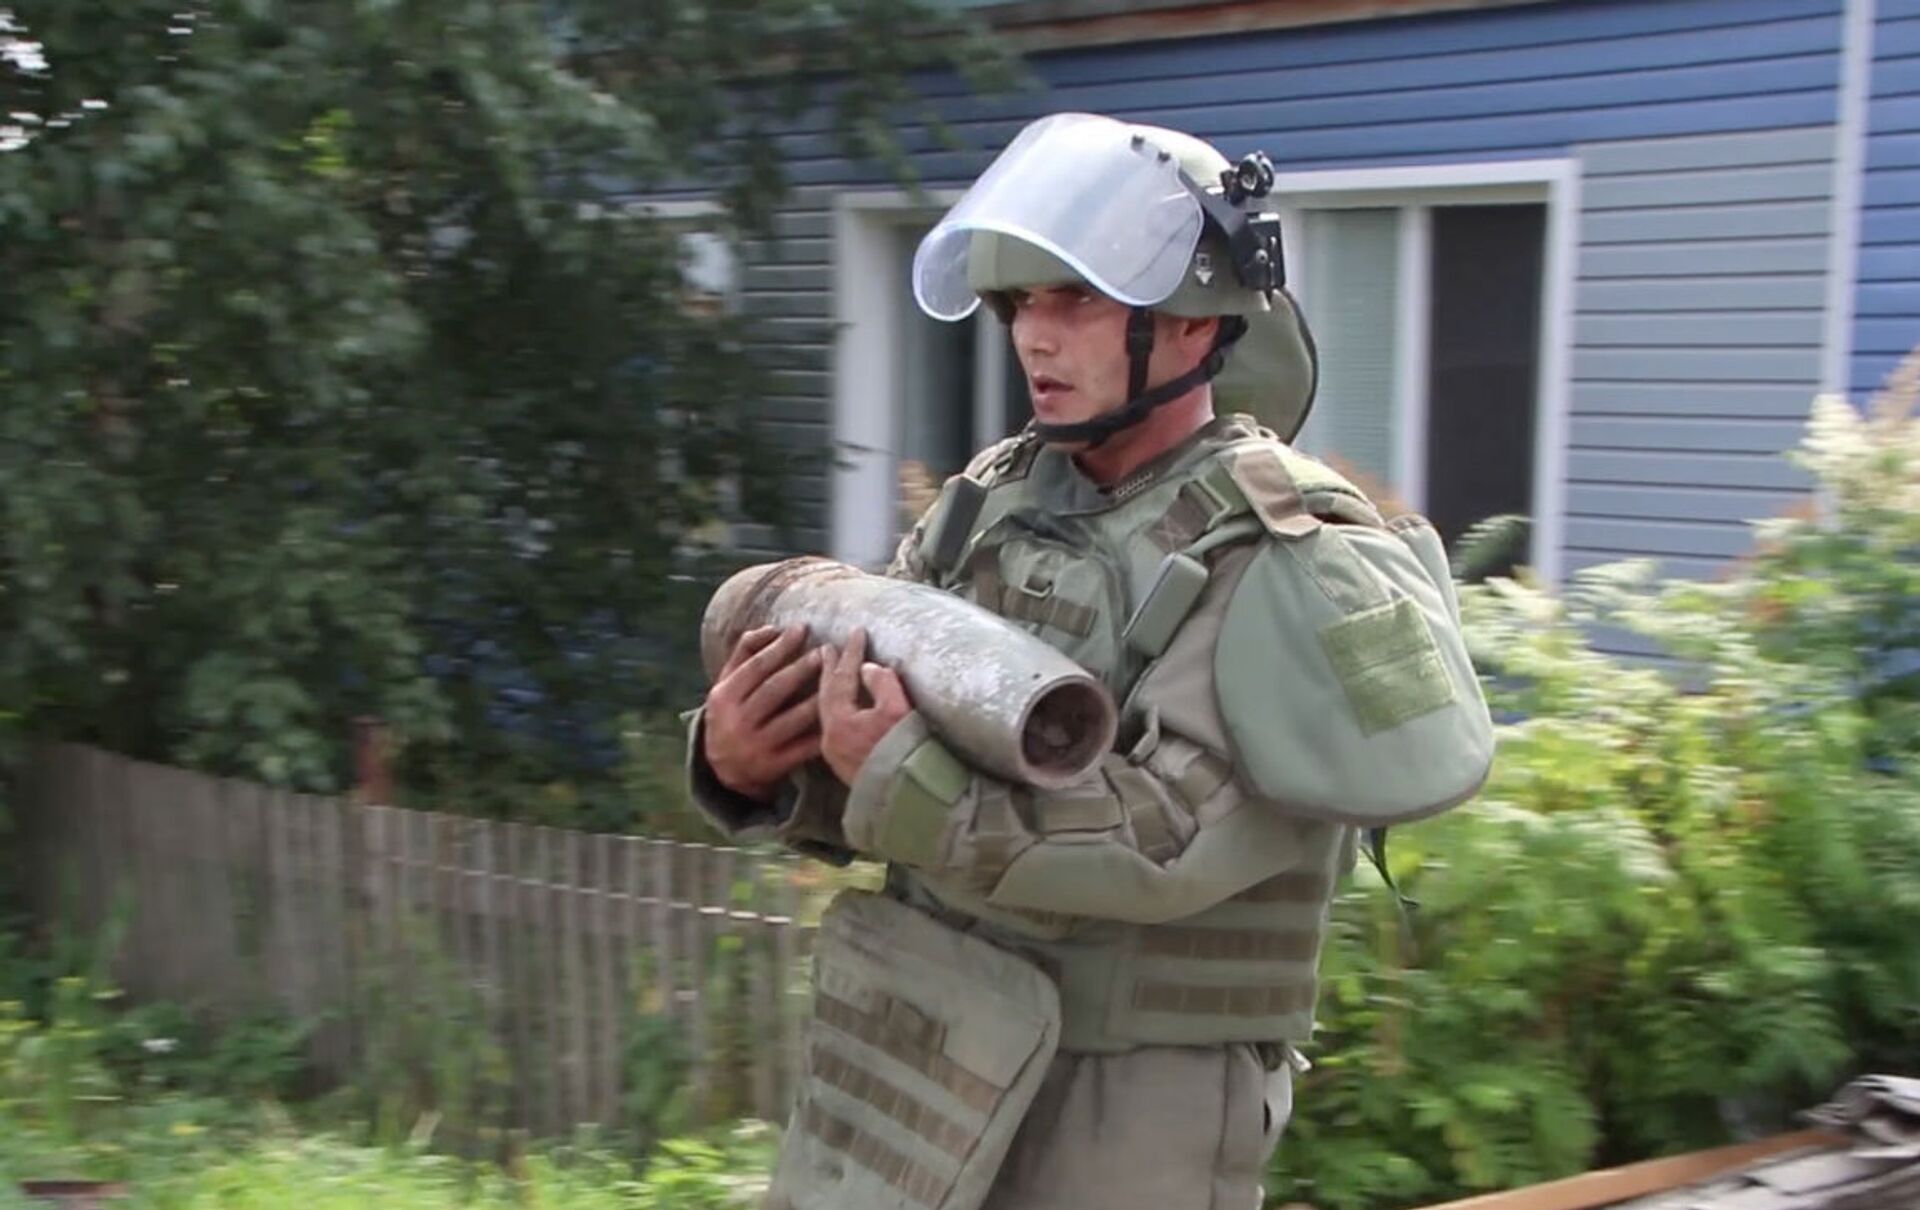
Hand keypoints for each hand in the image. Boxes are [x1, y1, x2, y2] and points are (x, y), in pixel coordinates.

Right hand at [702, 625, 824, 802]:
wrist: (721, 770)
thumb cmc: (730, 714)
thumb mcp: (726, 684)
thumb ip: (744, 652)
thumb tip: (772, 627)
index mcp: (724, 697)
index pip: (755, 667)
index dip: (780, 646)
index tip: (802, 628)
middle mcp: (737, 721)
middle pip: (774, 690)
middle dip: (801, 669)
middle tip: (825, 652)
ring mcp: (756, 745)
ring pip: (792, 719)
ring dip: (817, 699)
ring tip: (837, 681)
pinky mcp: (773, 766)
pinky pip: (802, 748)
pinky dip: (820, 734)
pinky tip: (839, 719)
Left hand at [820, 627, 911, 785]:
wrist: (907, 798)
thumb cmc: (907, 753)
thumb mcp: (898, 710)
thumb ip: (883, 682)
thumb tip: (868, 668)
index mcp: (840, 723)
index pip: (842, 679)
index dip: (850, 653)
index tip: (856, 632)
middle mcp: (830, 738)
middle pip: (825, 696)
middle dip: (828, 670)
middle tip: (827, 648)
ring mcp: (835, 753)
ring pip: (825, 712)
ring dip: (829, 689)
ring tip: (830, 672)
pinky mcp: (844, 764)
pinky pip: (832, 726)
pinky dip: (833, 708)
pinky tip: (839, 705)